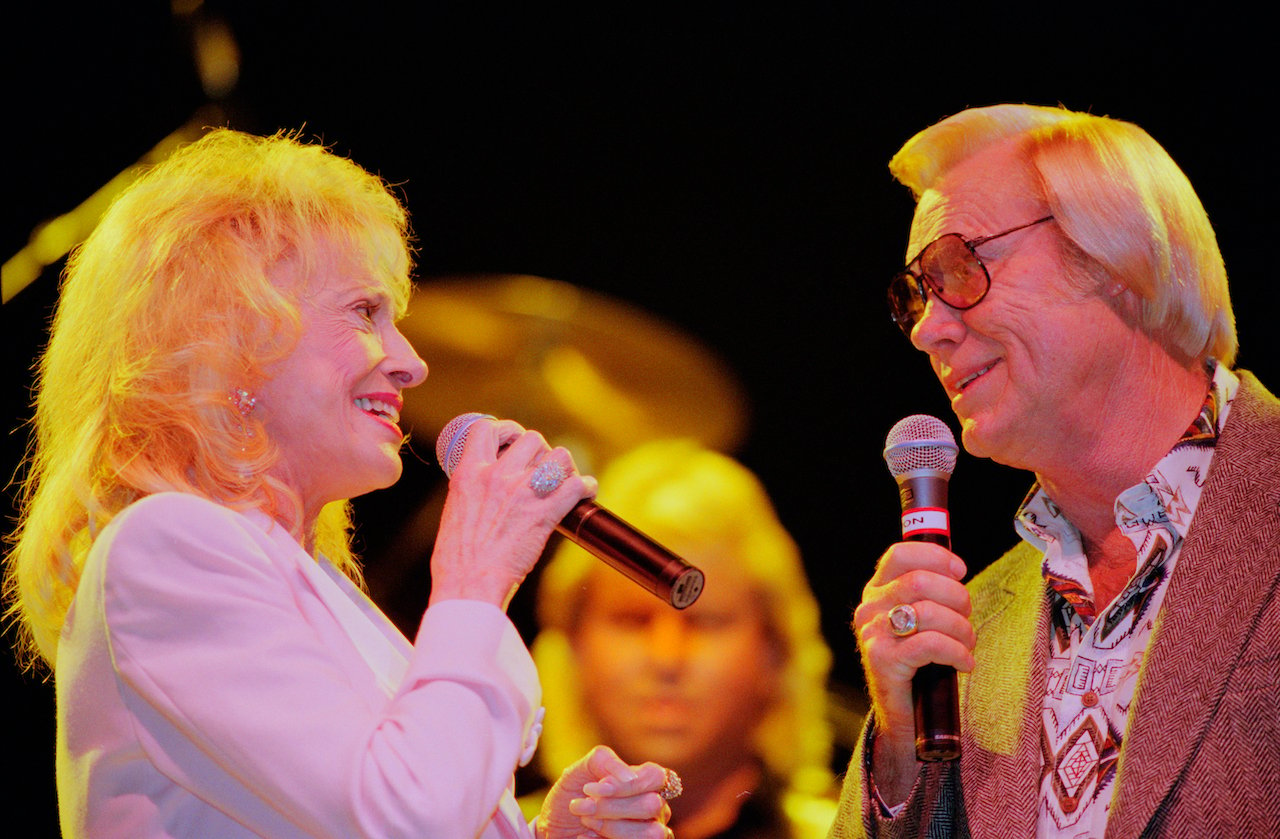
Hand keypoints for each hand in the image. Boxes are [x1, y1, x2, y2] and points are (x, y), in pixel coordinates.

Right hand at [430, 418, 596, 607]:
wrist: (468, 585)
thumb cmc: (457, 560)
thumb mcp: (455, 511)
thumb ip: (473, 492)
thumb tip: (487, 490)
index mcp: (469, 473)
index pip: (487, 428)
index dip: (506, 429)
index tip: (514, 441)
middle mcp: (496, 475)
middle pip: (532, 439)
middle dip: (543, 452)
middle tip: (544, 471)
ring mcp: (522, 491)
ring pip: (560, 456)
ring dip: (566, 468)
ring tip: (565, 481)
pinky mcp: (544, 512)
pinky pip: (577, 485)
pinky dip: (586, 487)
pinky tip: (585, 493)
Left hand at [538, 746, 672, 838]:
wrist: (555, 827)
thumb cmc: (572, 795)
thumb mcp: (580, 770)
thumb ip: (604, 761)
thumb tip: (629, 776)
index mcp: (644, 781)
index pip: (655, 776)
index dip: (627, 784)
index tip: (591, 789)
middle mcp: (654, 808)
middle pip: (652, 805)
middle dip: (611, 807)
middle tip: (583, 806)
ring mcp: (649, 831)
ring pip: (652, 833)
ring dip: (611, 827)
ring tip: (586, 821)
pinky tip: (585, 836)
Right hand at [852, 541, 973, 801]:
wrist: (903, 719)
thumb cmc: (919, 666)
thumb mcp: (918, 622)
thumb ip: (928, 594)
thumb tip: (956, 572)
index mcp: (876, 591)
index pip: (900, 555)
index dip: (935, 557)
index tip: (960, 570)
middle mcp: (869, 609)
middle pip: (920, 581)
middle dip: (957, 597)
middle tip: (967, 618)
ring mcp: (873, 635)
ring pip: (928, 611)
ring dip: (962, 628)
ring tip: (967, 644)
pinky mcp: (883, 662)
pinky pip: (931, 645)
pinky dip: (957, 652)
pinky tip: (965, 663)